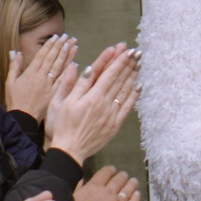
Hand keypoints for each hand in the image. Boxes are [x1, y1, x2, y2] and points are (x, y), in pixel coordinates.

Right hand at [6, 35, 75, 119]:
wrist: (22, 118)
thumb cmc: (15, 101)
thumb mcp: (10, 82)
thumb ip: (14, 66)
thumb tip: (15, 52)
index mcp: (31, 73)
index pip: (42, 55)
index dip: (50, 45)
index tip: (56, 36)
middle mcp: (41, 77)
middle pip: (53, 59)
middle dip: (60, 46)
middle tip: (67, 37)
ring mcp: (49, 86)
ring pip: (60, 67)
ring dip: (67, 55)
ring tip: (73, 44)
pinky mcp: (55, 94)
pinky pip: (63, 81)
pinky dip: (69, 72)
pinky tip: (76, 64)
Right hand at [44, 45, 135, 160]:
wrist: (70, 150)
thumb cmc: (62, 125)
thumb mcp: (61, 102)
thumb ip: (74, 85)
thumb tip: (82, 67)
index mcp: (91, 97)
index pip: (108, 73)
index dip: (118, 60)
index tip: (125, 49)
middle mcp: (104, 104)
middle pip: (119, 80)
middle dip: (128, 64)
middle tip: (137, 52)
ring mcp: (111, 114)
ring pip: (125, 91)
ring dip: (133, 76)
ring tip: (139, 63)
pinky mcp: (115, 124)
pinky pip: (127, 107)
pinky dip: (133, 96)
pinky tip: (138, 86)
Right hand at [74, 166, 140, 200]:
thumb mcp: (73, 198)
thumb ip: (80, 188)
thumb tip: (84, 181)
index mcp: (94, 186)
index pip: (105, 173)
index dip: (110, 170)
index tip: (112, 169)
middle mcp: (108, 192)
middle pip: (118, 179)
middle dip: (122, 176)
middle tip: (124, 175)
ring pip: (128, 189)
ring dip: (131, 183)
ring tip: (134, 181)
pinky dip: (135, 197)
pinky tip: (136, 194)